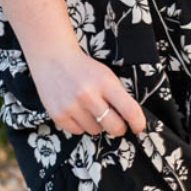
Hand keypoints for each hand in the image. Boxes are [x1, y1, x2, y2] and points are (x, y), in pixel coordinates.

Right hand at [27, 44, 148, 136]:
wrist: (52, 58)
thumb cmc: (83, 68)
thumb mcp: (106, 75)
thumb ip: (118, 95)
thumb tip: (131, 119)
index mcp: (105, 82)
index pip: (129, 110)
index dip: (138, 123)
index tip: (138, 127)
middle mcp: (88, 95)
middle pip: (114, 127)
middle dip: (119, 128)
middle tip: (116, 123)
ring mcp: (71, 106)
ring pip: (96, 131)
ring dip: (96, 124)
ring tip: (89, 108)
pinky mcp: (58, 114)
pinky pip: (78, 131)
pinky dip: (80, 125)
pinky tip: (76, 110)